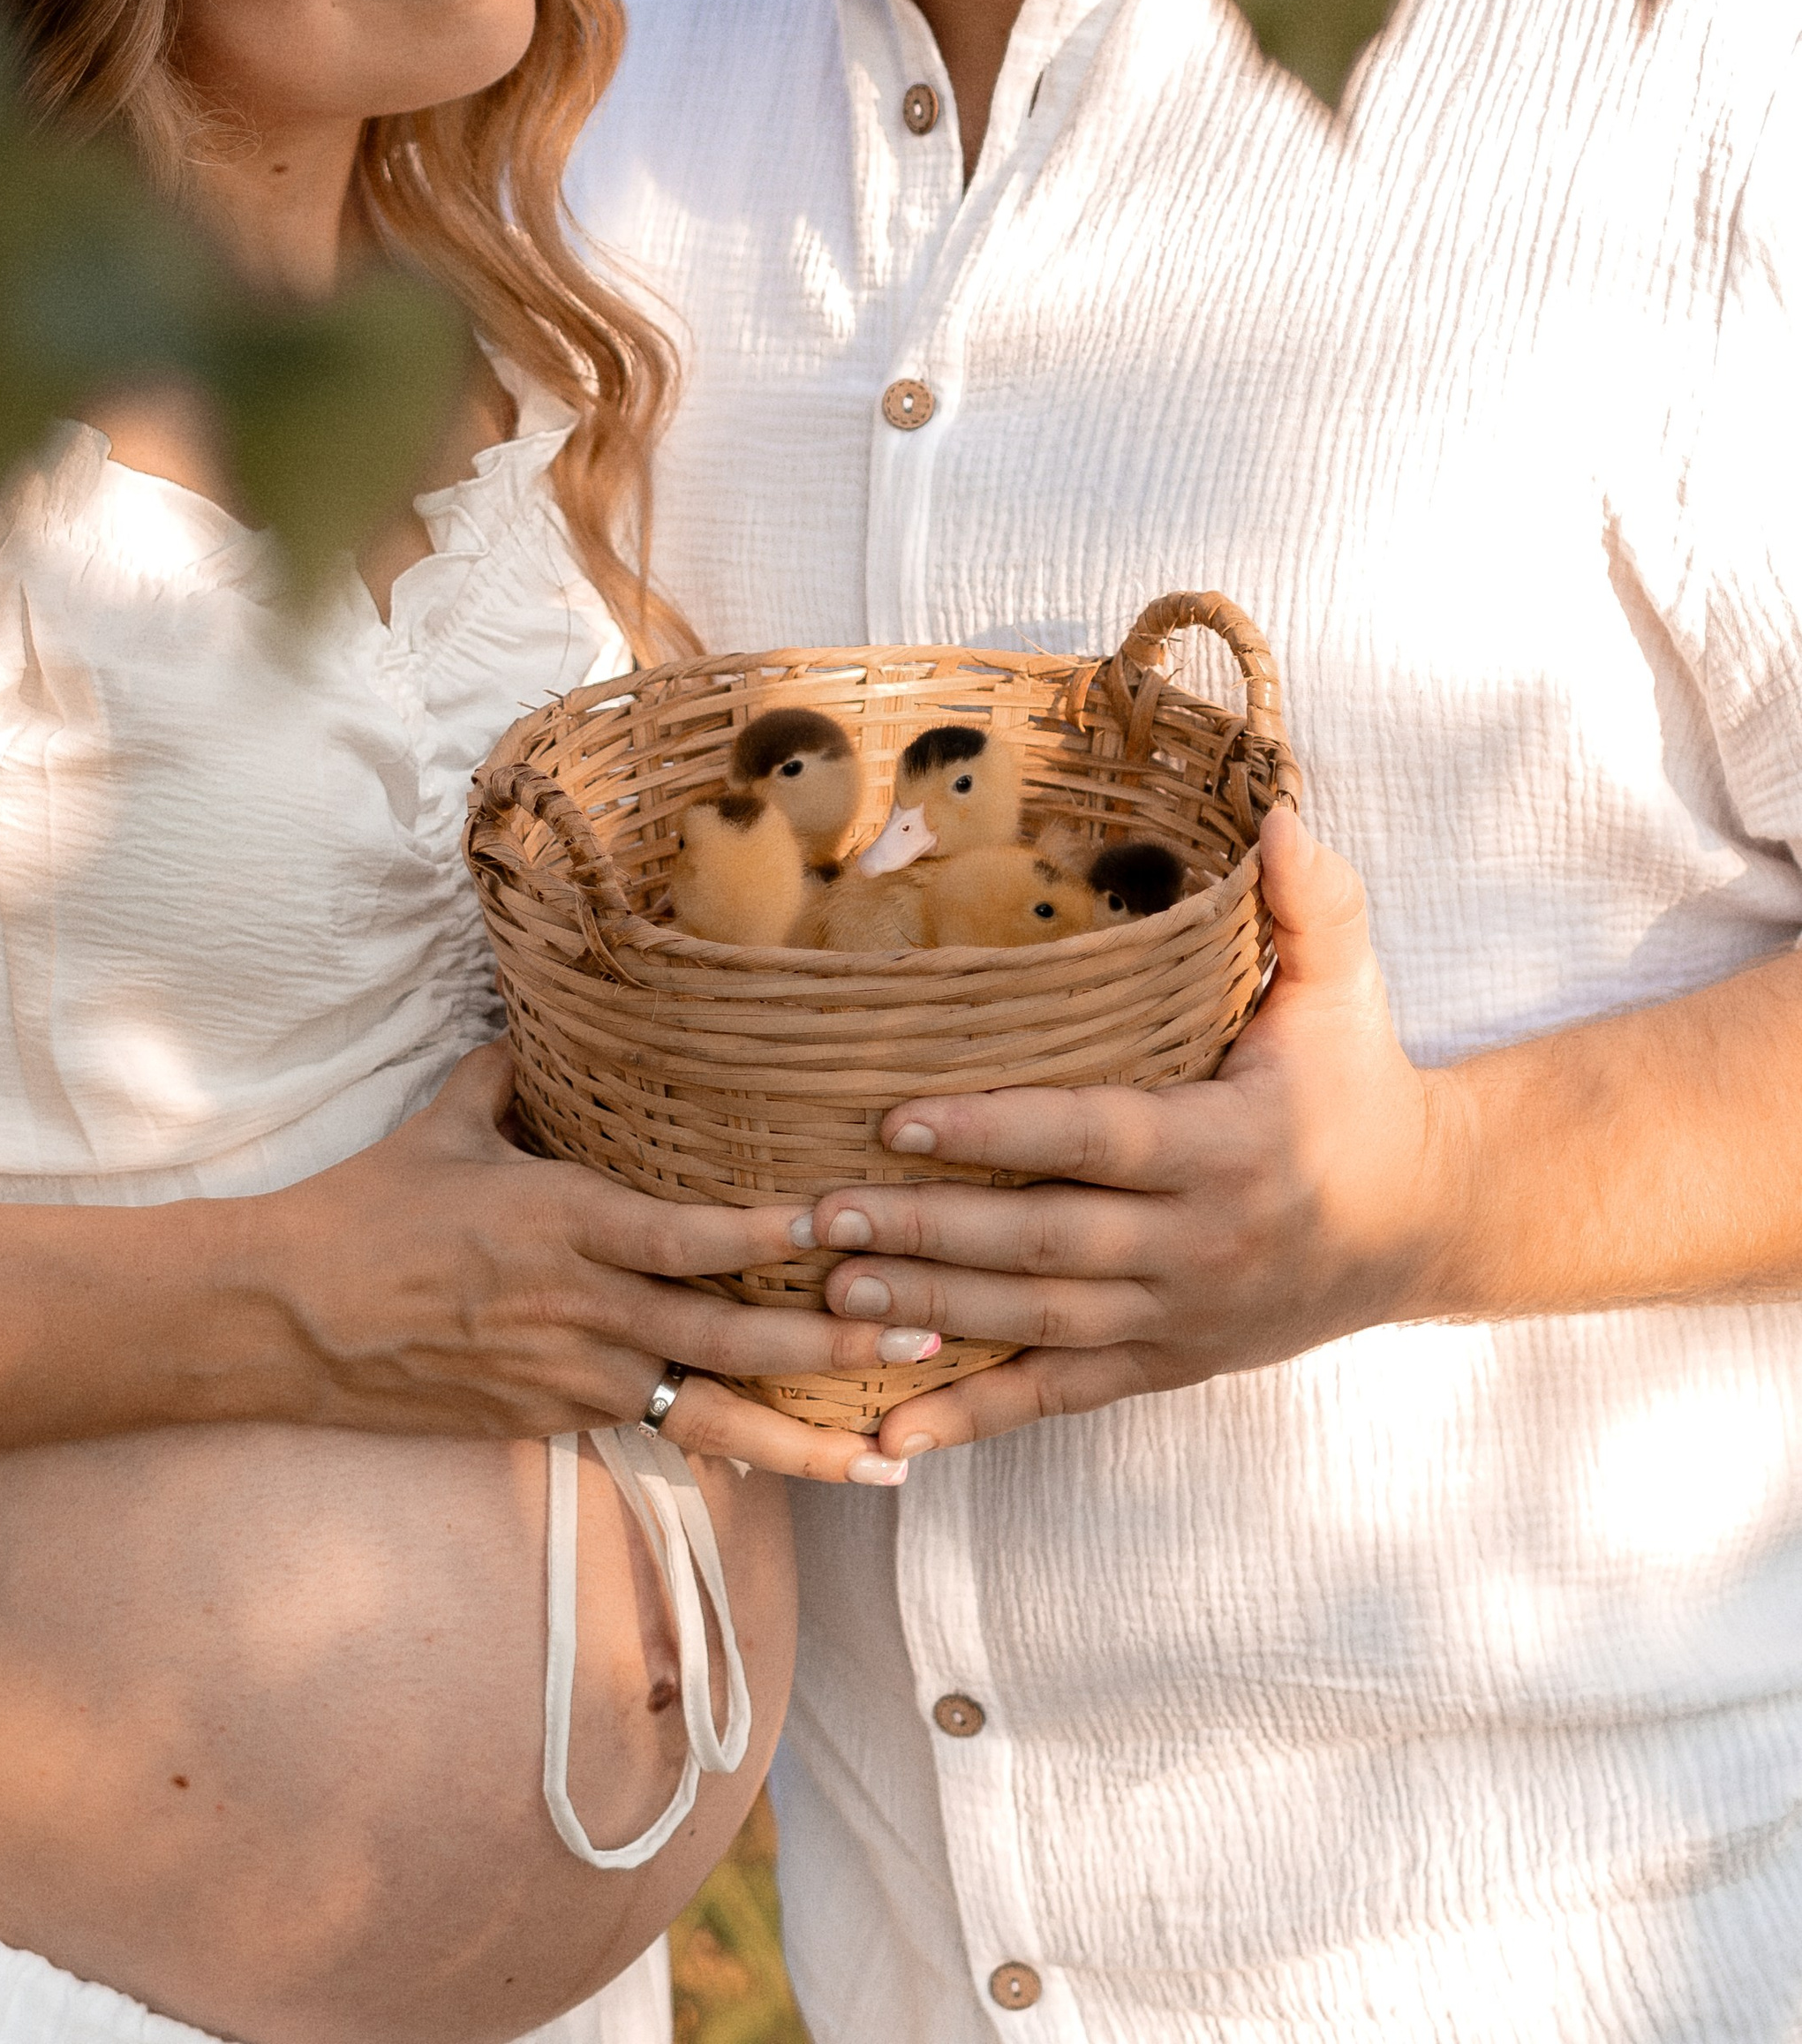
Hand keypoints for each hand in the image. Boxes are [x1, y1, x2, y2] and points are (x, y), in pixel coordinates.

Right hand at [253, 1044, 935, 1484]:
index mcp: (564, 1221)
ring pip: (708, 1412)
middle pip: (727, 1338)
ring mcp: (568, 1378)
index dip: (774, 1236)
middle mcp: (581, 1308)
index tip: (851, 1227)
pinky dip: (731, 1451)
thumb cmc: (366, 1208)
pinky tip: (797, 1469)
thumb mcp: (447, 1124)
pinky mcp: (550, 1424)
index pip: (690, 1235)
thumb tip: (544, 1020)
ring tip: (893, 1450)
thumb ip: (511, 1074)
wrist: (285, 1319)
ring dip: (807, 1432)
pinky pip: (656, 1436)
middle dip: (832, 1344)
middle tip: (928, 1336)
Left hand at [802, 806, 1471, 1457]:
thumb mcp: (1347, 989)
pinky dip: (972, 1420)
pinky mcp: (1165, 1363)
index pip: (1093, 1138)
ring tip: (828, 1287)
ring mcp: (1179, 1317)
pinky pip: (1058, 1398)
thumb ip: (1312, 901)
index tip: (897, 1114)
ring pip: (1035, 1326)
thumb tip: (1277, 808)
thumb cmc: (1362, 1086)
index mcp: (1228, 1147)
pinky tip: (887, 1437)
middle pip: (1043, 1244)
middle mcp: (1200, 1244)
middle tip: (818, 1208)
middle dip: (926, 1228)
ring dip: (929, 1310)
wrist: (1428, 1223)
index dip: (994, 1131)